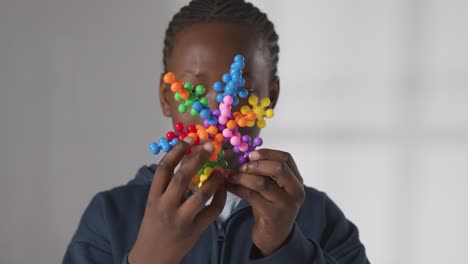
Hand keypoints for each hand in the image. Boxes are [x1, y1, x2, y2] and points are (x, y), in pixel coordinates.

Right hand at [129, 138, 226, 263]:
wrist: (151, 258)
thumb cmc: (153, 226)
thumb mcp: (154, 204)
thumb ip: (167, 186)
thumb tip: (187, 160)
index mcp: (154, 197)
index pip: (164, 169)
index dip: (177, 151)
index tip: (189, 138)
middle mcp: (165, 207)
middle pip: (182, 178)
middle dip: (197, 159)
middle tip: (209, 147)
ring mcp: (181, 220)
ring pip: (200, 195)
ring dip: (214, 180)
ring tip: (221, 169)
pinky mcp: (194, 231)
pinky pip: (212, 212)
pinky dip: (220, 198)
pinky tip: (224, 189)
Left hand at [225, 149, 304, 256]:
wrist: (274, 236)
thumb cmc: (271, 207)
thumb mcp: (274, 188)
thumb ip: (265, 172)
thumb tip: (242, 154)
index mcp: (297, 181)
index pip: (286, 159)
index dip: (267, 153)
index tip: (250, 154)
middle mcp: (296, 191)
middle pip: (278, 168)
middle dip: (256, 164)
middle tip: (241, 166)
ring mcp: (286, 204)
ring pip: (262, 183)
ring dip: (242, 177)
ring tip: (229, 175)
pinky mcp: (273, 214)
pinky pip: (251, 196)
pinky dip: (237, 188)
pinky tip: (228, 185)